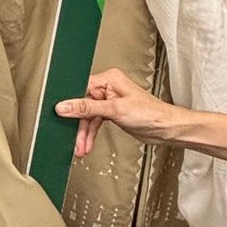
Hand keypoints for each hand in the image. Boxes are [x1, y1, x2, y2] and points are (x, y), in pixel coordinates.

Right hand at [56, 68, 179, 157]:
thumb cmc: (150, 114)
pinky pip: (94, 122)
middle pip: (82, 105)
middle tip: (73, 138)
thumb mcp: (114, 110)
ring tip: (81, 147)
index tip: (60, 115)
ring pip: (87, 117)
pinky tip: (87, 144)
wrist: (166, 129)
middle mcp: (108, 88)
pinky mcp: (111, 113)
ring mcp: (109, 101)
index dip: (70, 104)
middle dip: (78, 125)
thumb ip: (87, 108)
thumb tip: (65, 106)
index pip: (81, 89)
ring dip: (84, 134)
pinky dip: (90, 134)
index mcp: (109, 79)